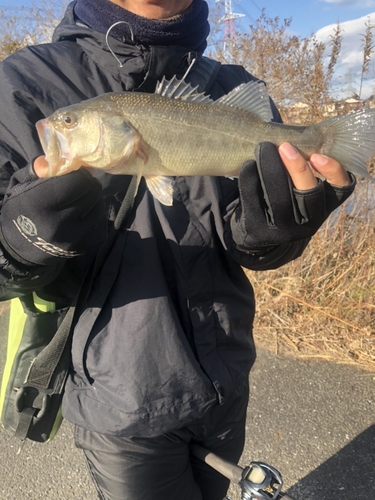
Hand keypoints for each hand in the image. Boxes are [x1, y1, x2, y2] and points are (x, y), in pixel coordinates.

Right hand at [0, 157, 105, 265]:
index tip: (74, 172)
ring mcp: (73, 239)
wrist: (21, 248)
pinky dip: (95, 215)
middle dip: (88, 183)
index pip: (76, 181)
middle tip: (81, 183)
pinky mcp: (85, 247)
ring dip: (93, 199)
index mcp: (39, 205)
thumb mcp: (21, 186)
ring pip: (99, 207)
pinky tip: (83, 215)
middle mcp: (58, 224)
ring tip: (82, 198)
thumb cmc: (22, 211)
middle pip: (91, 192)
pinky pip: (101, 223)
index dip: (79, 173)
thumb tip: (63, 160)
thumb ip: (39, 170)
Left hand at [231, 142, 355, 252]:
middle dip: (298, 168)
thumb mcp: (299, 187)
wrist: (259, 232)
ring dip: (271, 171)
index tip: (318, 155)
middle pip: (309, 194)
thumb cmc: (284, 198)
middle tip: (284, 146)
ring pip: (281, 201)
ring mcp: (285, 229)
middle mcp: (310, 219)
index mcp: (325, 204)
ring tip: (263, 148)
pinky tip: (248, 165)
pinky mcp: (262, 231)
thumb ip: (302, 169)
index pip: (341, 188)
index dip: (333, 171)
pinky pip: (255, 203)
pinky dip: (250, 181)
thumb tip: (293, 138)